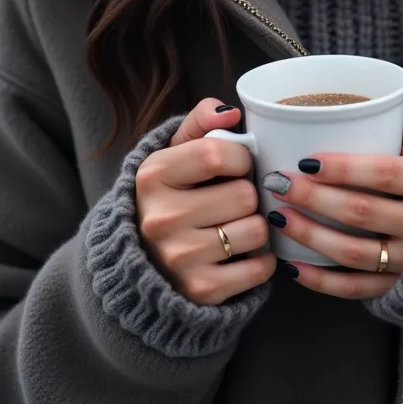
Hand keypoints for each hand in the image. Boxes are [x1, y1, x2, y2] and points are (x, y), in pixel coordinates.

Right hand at [135, 99, 275, 304]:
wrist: (142, 261)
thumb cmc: (170, 197)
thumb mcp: (174, 153)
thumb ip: (200, 123)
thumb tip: (231, 113)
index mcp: (153, 175)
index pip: (217, 154)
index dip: (240, 157)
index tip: (237, 165)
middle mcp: (161, 218)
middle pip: (244, 195)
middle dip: (249, 195)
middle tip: (235, 200)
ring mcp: (179, 258)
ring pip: (256, 230)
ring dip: (256, 227)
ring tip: (236, 225)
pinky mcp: (199, 289)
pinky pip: (259, 268)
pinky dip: (260, 261)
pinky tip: (241, 254)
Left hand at [264, 140, 402, 298]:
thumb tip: (382, 134)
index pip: (382, 173)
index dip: (343, 167)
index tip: (306, 160)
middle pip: (359, 211)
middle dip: (313, 196)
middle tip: (278, 183)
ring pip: (351, 251)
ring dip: (309, 235)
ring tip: (279, 217)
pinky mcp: (401, 289)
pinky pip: (356, 288)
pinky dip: (322, 280)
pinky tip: (293, 266)